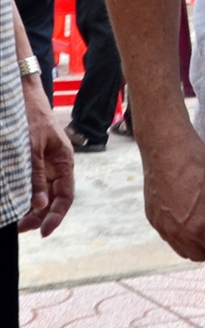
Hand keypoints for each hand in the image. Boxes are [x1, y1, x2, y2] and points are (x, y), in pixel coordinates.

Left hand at [18, 80, 73, 235]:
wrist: (22, 96)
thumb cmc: (31, 118)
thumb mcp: (32, 149)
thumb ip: (35, 177)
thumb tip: (39, 204)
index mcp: (64, 162)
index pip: (65, 196)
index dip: (56, 215)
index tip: (43, 231)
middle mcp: (57, 166)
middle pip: (53, 198)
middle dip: (39, 215)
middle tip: (20, 227)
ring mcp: (45, 164)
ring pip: (41, 193)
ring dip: (30, 207)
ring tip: (15, 219)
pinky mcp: (33, 161)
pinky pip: (31, 183)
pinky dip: (23, 195)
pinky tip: (14, 202)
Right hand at [138, 122, 204, 273]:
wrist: (167, 149)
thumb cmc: (199, 166)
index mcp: (198, 227)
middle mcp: (177, 232)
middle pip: (198, 256)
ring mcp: (162, 226)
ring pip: (181, 249)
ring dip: (195, 247)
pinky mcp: (152, 218)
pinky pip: (169, 237)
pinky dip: (181, 237)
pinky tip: (189, 224)